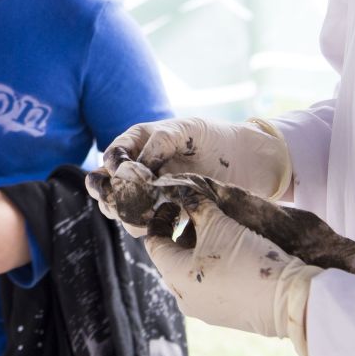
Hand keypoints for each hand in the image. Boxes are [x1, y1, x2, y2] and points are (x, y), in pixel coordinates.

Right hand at [87, 118, 291, 233]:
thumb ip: (159, 143)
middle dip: (109, 195)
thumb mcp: (186, 130)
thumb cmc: (215, 138)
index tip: (124, 173)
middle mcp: (140, 168)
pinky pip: (144, 223)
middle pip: (107, 186)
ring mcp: (151, 192)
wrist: (247, 162)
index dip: (112, 166)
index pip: (112, 156)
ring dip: (126, 214)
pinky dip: (145, 225)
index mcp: (139, 142)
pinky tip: (161, 221)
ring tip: (144, 214)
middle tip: (121, 201)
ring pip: (121, 208)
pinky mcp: (165, 212)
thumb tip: (136, 167)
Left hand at [144, 190, 320, 355]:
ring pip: (191, 271)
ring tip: (219, 228)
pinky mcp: (225, 314)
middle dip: (184, 231)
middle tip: (198, 212)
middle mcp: (183, 297)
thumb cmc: (244, 258)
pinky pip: (209, 284)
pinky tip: (231, 250)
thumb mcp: (218, 224)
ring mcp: (204, 308)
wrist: (286, 298)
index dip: (161, 218)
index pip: (155, 242)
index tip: (175, 202)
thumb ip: (197, 204)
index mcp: (173, 276)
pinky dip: (213, 264)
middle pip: (173, 256)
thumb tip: (185, 192)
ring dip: (200, 247)